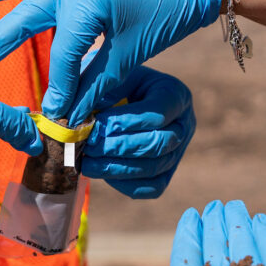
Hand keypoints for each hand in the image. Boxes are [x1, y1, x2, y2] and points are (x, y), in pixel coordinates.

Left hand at [82, 66, 194, 199]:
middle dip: (120, 147)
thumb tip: (81, 120)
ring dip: (116, 167)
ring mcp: (178, 151)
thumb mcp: (112, 77)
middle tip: (89, 146)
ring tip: (86, 163)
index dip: (126, 121)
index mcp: (176, 95)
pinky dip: (125, 183)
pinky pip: (152, 187)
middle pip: (159, 143)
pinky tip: (101, 173)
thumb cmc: (117, 84)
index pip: (158, 113)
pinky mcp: (167, 173)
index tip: (96, 124)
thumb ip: (102, 92)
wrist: (123, 98)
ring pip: (154, 167)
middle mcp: (184, 124)